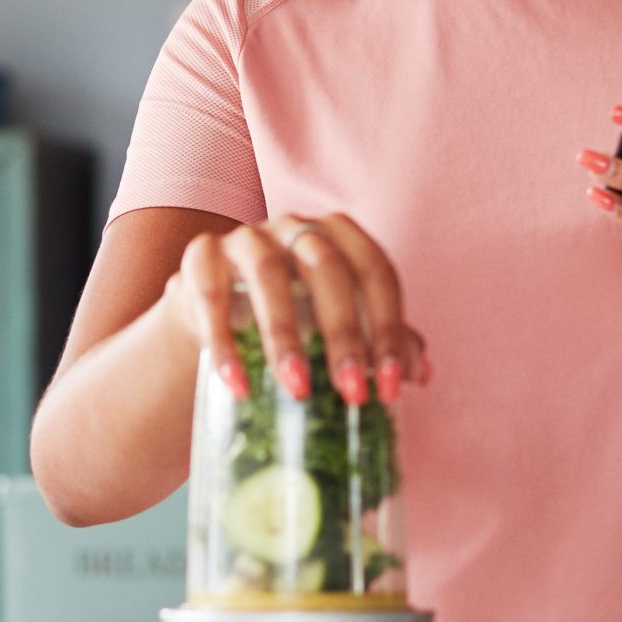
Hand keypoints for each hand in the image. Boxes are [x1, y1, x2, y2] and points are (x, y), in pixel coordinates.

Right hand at [163, 213, 430, 406]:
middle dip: (344, 333)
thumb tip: (421, 372)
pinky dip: (223, 340)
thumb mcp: (335, 325)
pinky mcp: (201, 256)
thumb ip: (378, 339)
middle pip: (326, 267)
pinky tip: (237, 384)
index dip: (389, 329)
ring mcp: (245, 236)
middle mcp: (294, 226)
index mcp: (339, 236)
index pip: (376, 272)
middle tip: (351, 394)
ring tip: (297, 390)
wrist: (214, 312)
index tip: (390, 388)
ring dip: (285, 335)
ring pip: (267, 274)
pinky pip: (210, 293)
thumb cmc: (291, 315)